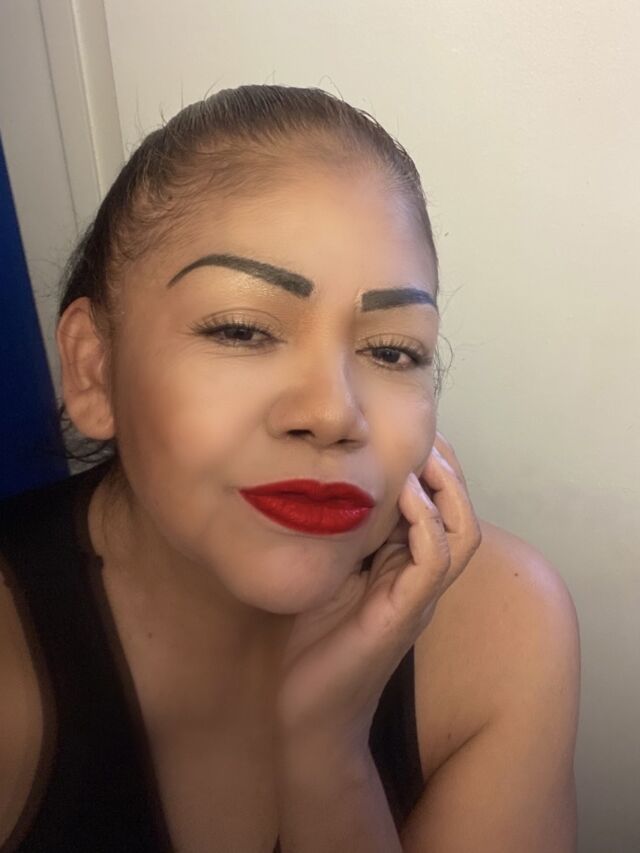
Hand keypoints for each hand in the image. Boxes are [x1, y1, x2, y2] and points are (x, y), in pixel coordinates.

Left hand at [274, 432, 482, 749]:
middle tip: (425, 434)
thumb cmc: (311, 642)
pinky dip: (426, 523)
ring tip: (423, 456)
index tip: (408, 431)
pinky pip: (435, 562)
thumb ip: (335, 533)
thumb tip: (318, 482)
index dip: (432, 466)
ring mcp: (418, 598)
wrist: (306, 713)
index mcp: (404, 566)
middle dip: (448, 468)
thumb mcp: (323, 570)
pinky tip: (403, 496)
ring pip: (462, 533)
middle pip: (460, 511)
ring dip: (447, 490)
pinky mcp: (405, 615)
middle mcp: (420, 579)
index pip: (438, 506)